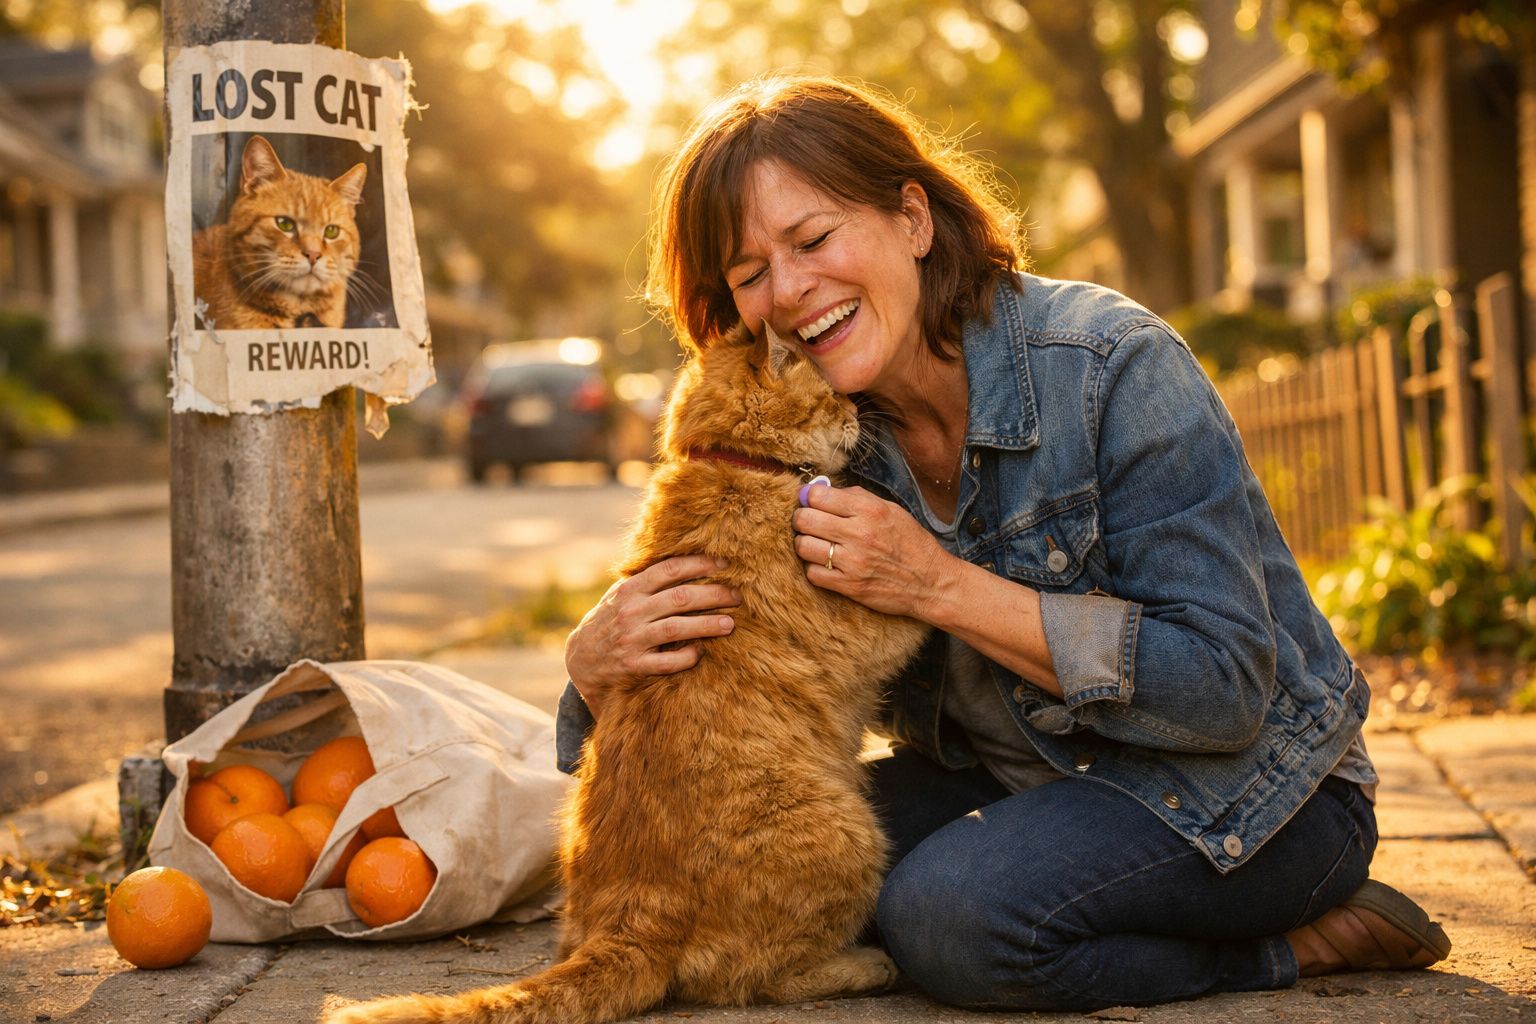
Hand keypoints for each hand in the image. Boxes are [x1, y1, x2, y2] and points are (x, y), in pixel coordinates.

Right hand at [564, 555, 739, 717]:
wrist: (581, 659)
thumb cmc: (611, 620)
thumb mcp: (622, 595)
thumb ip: (648, 581)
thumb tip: (689, 562)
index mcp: (630, 589)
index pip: (669, 569)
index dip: (699, 564)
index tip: (724, 564)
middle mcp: (631, 611)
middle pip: (680, 598)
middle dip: (713, 594)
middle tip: (737, 596)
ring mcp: (632, 639)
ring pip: (677, 628)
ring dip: (707, 625)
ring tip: (730, 624)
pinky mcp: (634, 665)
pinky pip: (667, 662)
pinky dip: (687, 657)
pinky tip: (701, 652)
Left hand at [791, 485, 953, 618]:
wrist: (931, 583)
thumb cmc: (911, 543)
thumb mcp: (891, 510)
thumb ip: (857, 498)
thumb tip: (822, 490)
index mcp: (870, 510)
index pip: (818, 496)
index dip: (808, 497)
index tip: (810, 501)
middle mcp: (859, 534)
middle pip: (805, 519)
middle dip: (801, 519)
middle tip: (807, 523)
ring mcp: (853, 562)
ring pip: (804, 547)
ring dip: (804, 544)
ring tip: (814, 544)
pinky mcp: (850, 586)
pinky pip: (813, 573)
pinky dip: (814, 568)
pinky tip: (825, 565)